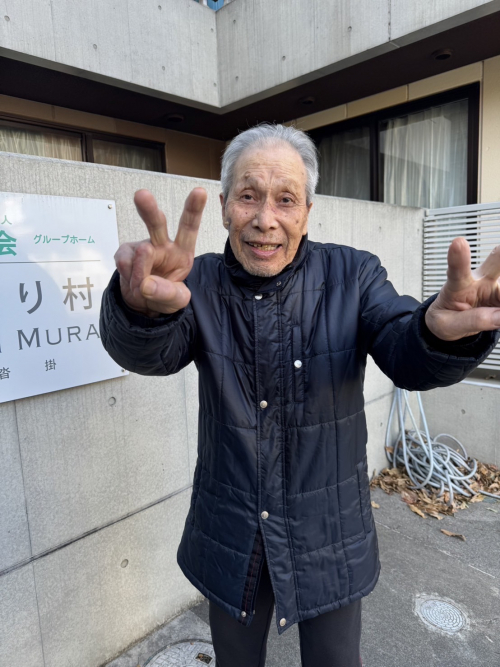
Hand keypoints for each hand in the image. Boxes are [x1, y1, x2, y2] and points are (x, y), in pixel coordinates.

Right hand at [114, 188, 206, 316]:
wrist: (143, 300)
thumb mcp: (177, 300)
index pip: (189, 228)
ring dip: (138, 266)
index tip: (199, 191)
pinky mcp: (124, 254)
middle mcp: (162, 244)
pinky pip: (125, 266)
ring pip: (137, 250)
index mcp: (182, 250)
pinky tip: (134, 282)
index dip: (194, 210)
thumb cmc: (166, 294)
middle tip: (141, 195)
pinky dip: (130, 279)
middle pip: (156, 224)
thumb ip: (169, 294)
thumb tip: (145, 284)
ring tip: (142, 285)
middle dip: (149, 210)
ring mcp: (141, 247)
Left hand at [425, 237, 499, 340]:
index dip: (458, 257)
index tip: (458, 243)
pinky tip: (498, 313)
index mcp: (457, 286)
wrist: (450, 321)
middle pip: (496, 260)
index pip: (457, 270)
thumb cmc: (446, 317)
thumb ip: (472, 321)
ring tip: (496, 308)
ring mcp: (494, 285)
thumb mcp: (448, 325)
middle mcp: (479, 280)